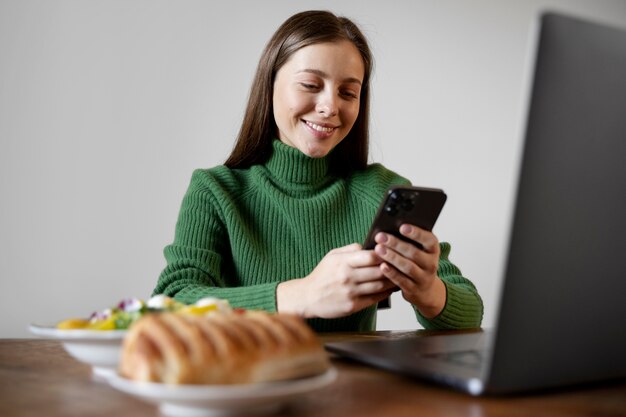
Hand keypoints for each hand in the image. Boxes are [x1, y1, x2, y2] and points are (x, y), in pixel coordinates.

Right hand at [277, 243, 395, 317]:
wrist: (308, 297)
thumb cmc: (322, 275)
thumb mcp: (332, 256)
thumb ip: (351, 249)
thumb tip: (370, 245)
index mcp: (343, 262)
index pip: (370, 256)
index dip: (384, 253)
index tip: (392, 251)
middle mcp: (347, 277)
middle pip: (378, 271)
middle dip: (392, 267)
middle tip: (403, 263)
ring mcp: (350, 292)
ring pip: (379, 285)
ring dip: (392, 280)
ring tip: (400, 275)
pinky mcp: (353, 306)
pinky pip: (375, 298)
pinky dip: (385, 293)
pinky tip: (390, 288)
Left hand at [373, 224, 445, 317]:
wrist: (425, 289)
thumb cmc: (417, 262)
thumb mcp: (419, 250)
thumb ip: (409, 241)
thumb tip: (390, 229)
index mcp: (433, 250)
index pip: (429, 240)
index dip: (416, 233)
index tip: (402, 227)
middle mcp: (431, 264)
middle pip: (414, 252)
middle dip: (396, 243)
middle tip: (381, 236)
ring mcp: (423, 278)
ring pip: (407, 267)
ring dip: (392, 257)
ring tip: (379, 249)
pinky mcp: (413, 289)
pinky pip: (402, 280)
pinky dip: (391, 273)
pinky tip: (382, 266)